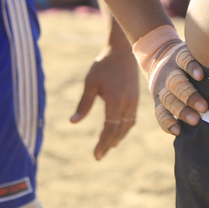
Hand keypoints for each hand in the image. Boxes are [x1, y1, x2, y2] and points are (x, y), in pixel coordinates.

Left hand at [71, 45, 140, 159]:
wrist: (121, 51)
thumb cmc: (103, 65)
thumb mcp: (90, 83)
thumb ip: (84, 104)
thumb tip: (73, 122)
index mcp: (116, 101)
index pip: (110, 129)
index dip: (103, 143)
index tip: (96, 155)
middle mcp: (127, 103)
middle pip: (119, 130)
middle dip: (109, 144)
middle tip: (99, 156)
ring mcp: (133, 101)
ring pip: (127, 126)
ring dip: (118, 138)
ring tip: (109, 147)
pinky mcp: (135, 98)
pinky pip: (131, 118)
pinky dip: (125, 128)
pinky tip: (118, 131)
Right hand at [149, 41, 206, 135]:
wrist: (158, 56)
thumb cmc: (190, 59)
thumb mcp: (195, 51)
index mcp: (179, 58)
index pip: (184, 59)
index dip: (191, 67)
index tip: (201, 76)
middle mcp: (169, 72)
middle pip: (176, 83)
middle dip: (190, 96)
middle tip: (204, 107)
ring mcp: (162, 87)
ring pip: (168, 98)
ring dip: (181, 111)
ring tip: (195, 121)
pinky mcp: (157, 100)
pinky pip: (159, 112)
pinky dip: (167, 122)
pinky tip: (177, 130)